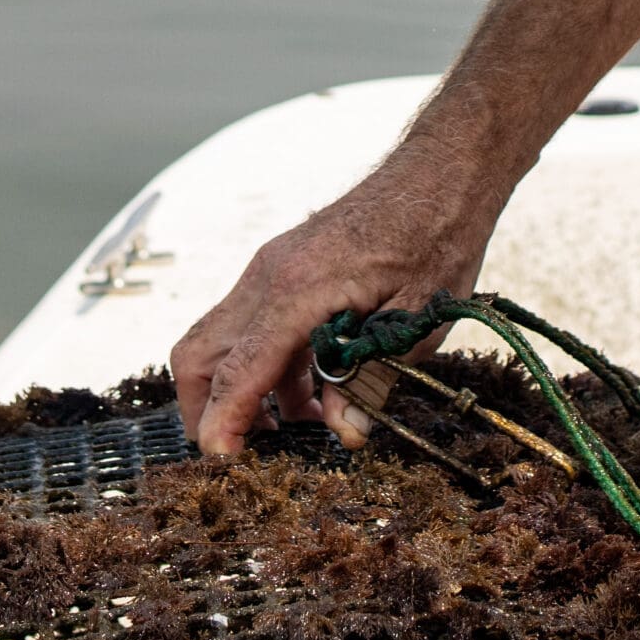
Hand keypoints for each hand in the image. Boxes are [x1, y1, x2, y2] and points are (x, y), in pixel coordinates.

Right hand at [169, 143, 499, 455]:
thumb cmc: (436, 237)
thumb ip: (373, 378)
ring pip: (221, 341)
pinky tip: (313, 395)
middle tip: (240, 455)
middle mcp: (269, 276)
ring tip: (298, 431)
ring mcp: (271, 268)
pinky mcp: (283, 268)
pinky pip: (252, 326)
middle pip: (199, 354)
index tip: (219, 465)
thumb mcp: (417, 322)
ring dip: (243, 391)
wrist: (441, 174)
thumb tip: (344, 431)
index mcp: (297, 290)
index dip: (222, 424)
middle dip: (204, 410)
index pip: (237, 370)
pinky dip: (265, 366)